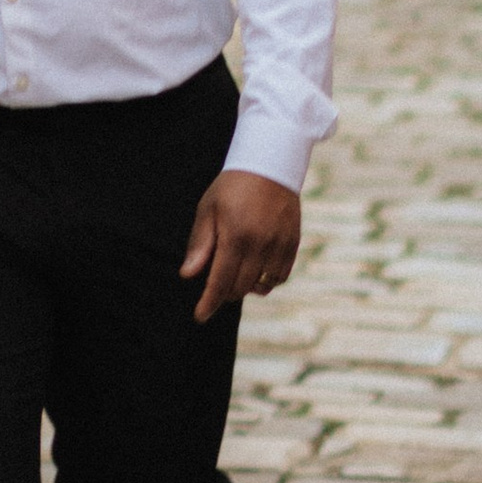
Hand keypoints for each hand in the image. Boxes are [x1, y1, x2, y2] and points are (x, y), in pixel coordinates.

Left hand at [180, 171, 300, 323]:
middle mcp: (260, 244)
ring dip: (246, 288)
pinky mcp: (293, 244)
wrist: (270, 165)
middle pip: (240, 287)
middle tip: (215, 282)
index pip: (220, 281)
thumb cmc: (232, 187)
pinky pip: (280, 277)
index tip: (200, 317)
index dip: (209, 303)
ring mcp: (279, 245)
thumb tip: (188, 275)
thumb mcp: (208, 210)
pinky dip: (267, 281)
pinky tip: (256, 270)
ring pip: (262, 286)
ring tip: (236, 273)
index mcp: (235, 236)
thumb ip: (200, 244)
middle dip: (224, 292)